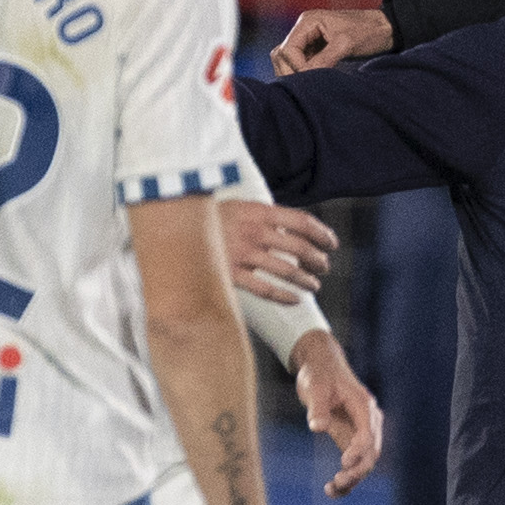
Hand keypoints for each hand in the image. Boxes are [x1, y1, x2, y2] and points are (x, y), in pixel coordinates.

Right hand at [218, 197, 337, 304]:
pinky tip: (295, 299)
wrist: (173, 226)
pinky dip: (283, 296)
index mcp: (258, 211)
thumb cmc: (209, 217)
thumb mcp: (238, 206)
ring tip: (314, 285)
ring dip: (305, 280)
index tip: (332, 243)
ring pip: (286, 271)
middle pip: (300, 248)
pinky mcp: (231, 274)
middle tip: (324, 266)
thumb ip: (264, 216)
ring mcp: (242, 254)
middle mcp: (254, 232)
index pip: (301, 221)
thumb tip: (292, 228)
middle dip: (318, 260)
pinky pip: (264, 289)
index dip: (322, 234)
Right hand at [271, 7, 393, 75]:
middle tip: (308, 85)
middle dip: (290, 71)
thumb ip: (324, 59)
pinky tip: (315, 81)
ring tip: (311, 84)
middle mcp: (304, 29)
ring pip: (287, 60)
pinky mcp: (316, 50)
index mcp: (308, 21)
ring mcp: (309, 39)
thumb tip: (306, 76)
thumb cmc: (368, 32)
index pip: (287, 49)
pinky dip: (303, 73)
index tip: (313, 77)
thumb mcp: (346, 44)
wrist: (386, 30)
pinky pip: (300, 64)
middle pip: (281, 55)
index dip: (297, 67)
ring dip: (295, 73)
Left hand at [291, 329, 382, 496]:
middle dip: (357, 470)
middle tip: (337, 482)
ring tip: (331, 490)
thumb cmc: (319, 375)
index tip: (344, 462)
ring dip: (353, 478)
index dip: (359, 450)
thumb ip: (317, 407)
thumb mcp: (314, 387)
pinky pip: (355, 462)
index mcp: (364, 406)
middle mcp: (368, 421)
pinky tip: (332, 489)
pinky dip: (347, 476)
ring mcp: (362, 432)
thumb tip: (318, 427)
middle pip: (371, 452)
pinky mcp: (352, 439)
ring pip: (366, 461)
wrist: (322, 368)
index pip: (368, 433)